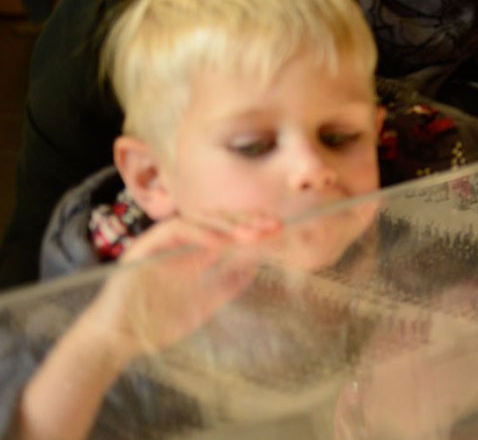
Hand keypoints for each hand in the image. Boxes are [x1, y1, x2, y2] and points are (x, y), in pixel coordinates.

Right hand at [17, 218, 273, 439]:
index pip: (226, 230)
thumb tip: (256, 265)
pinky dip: (199, 234)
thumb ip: (227, 285)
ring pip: (197, 220)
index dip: (251, 226)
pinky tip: (221, 242)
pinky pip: (173, 231)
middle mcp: (178, 244)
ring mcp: (159, 244)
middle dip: (245, 220)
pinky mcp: (142, 248)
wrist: (116, 342)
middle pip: (215, 220)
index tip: (276, 229)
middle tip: (272, 225)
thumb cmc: (156, 324)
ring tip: (252, 233)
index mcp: (193, 254)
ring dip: (226, 225)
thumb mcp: (204, 305)